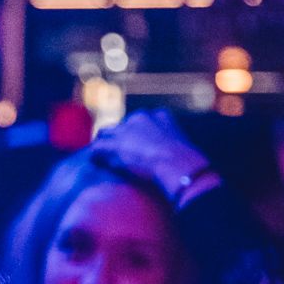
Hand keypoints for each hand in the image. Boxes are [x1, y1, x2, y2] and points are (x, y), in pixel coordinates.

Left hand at [96, 109, 215, 202]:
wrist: (181, 167)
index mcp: (160, 116)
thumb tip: (169, 158)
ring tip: (101, 160)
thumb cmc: (187, 165)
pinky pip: (97, 149)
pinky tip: (97, 166)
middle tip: (113, 155)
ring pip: (105, 134)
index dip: (134, 136)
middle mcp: (141, 117)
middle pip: (120, 126)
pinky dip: (96, 158)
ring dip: (103, 147)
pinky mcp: (115, 144)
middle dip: (116, 139)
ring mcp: (126, 130)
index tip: (134, 149)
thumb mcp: (181, 149)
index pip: (139, 122)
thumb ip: (170, 147)